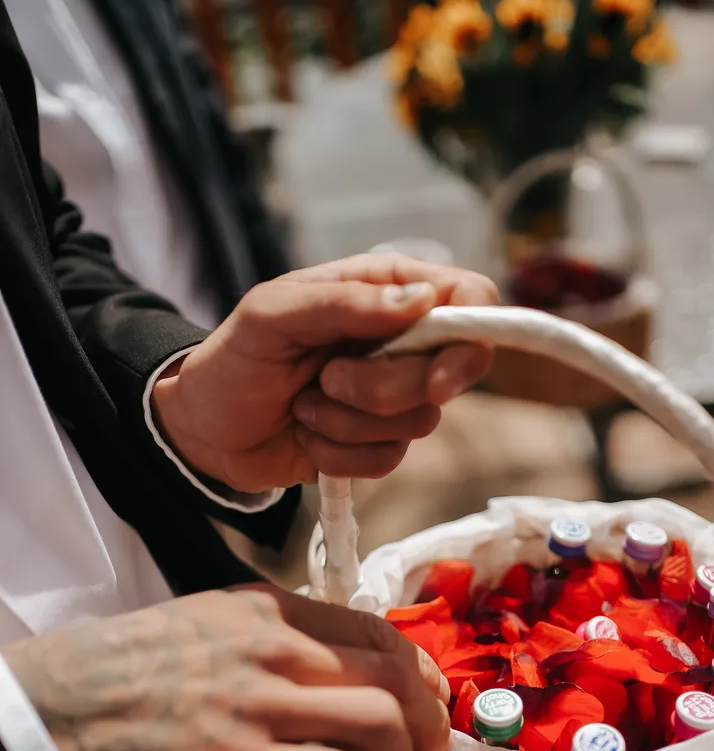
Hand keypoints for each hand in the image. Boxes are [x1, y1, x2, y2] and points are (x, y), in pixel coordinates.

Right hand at [2, 586, 450, 750]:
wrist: (60, 708)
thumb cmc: (125, 672)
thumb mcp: (206, 624)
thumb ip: (272, 641)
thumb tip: (332, 676)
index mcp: (269, 611)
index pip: (376, 628)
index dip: (419, 671)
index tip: (428, 701)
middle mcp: (277, 646)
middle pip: (395, 674)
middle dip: (427, 722)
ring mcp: (262, 702)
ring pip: (381, 724)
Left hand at [152, 253, 497, 489]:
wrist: (204, 428)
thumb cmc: (233, 359)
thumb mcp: (271, 314)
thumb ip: (344, 302)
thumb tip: (421, 300)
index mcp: (383, 290)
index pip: (468, 298)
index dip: (471, 337)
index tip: (440, 378)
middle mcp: (399, 340)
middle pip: (450, 372)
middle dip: (383, 390)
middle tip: (328, 380)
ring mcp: (391, 395)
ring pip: (418, 422)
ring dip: (348, 422)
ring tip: (305, 404)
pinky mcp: (377, 442)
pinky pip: (388, 459)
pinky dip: (340, 454)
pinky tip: (308, 433)